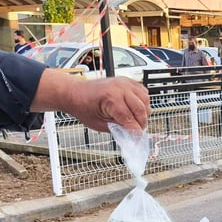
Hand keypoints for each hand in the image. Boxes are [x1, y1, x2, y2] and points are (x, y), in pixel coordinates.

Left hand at [31, 73, 150, 131]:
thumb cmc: (83, 106)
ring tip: (136, 120)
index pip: (130, 119)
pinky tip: (136, 109)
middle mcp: (120, 88)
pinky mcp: (127, 81)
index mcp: (111, 98)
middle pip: (141, 110)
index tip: (137, 140)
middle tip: (136, 132)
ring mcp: (124, 82)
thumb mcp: (98, 124)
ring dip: (144, 113)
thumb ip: (117, 129)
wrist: (76, 92)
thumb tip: (131, 135)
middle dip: (141, 123)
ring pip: (145, 100)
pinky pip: (143, 92)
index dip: (135, 132)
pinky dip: (143, 102)